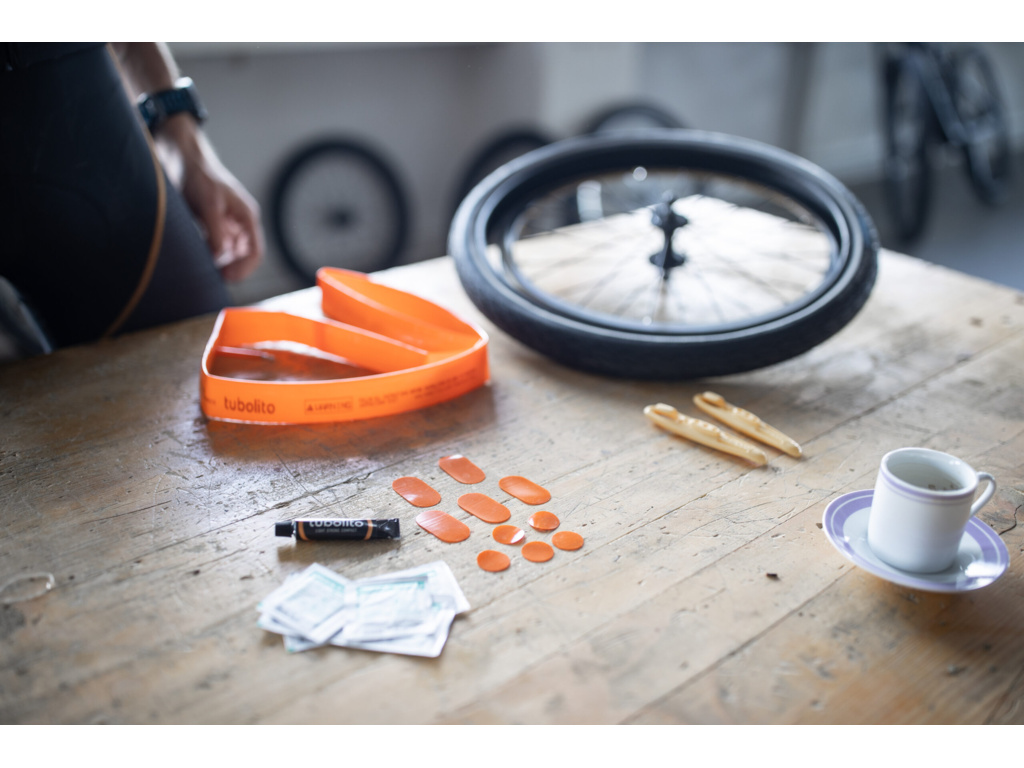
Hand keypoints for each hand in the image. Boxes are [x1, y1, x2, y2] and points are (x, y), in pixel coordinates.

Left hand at [157, 115, 264, 281]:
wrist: (180, 155)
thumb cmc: (199, 175)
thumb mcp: (209, 204)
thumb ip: (216, 232)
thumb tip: (220, 258)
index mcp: (246, 217)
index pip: (254, 252)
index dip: (244, 269)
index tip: (226, 278)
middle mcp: (238, 223)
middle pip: (240, 257)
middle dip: (228, 267)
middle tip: (209, 274)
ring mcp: (223, 224)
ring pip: (225, 253)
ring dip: (215, 260)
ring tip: (199, 261)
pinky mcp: (208, 224)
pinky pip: (211, 246)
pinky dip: (204, 252)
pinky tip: (192, 250)